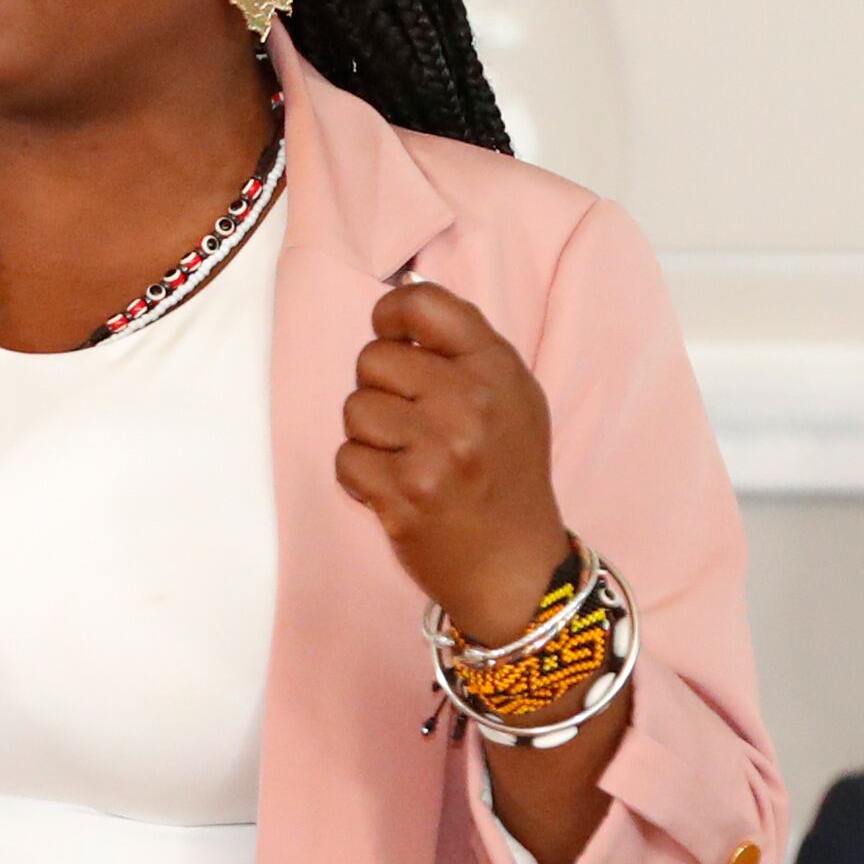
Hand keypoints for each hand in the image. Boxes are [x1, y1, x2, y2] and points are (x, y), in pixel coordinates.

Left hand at [338, 283, 566, 640]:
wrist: (515, 565)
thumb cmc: (508, 475)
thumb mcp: (513, 397)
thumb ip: (464, 349)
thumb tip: (401, 298)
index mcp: (497, 369)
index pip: (422, 306)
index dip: (391, 318)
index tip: (394, 340)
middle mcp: (469, 404)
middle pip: (374, 359)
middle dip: (381, 389)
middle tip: (412, 424)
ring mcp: (436, 452)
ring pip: (355, 409)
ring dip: (370, 437)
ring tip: (409, 460)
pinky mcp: (405, 496)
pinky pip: (347, 459)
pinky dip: (362, 478)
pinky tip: (398, 489)